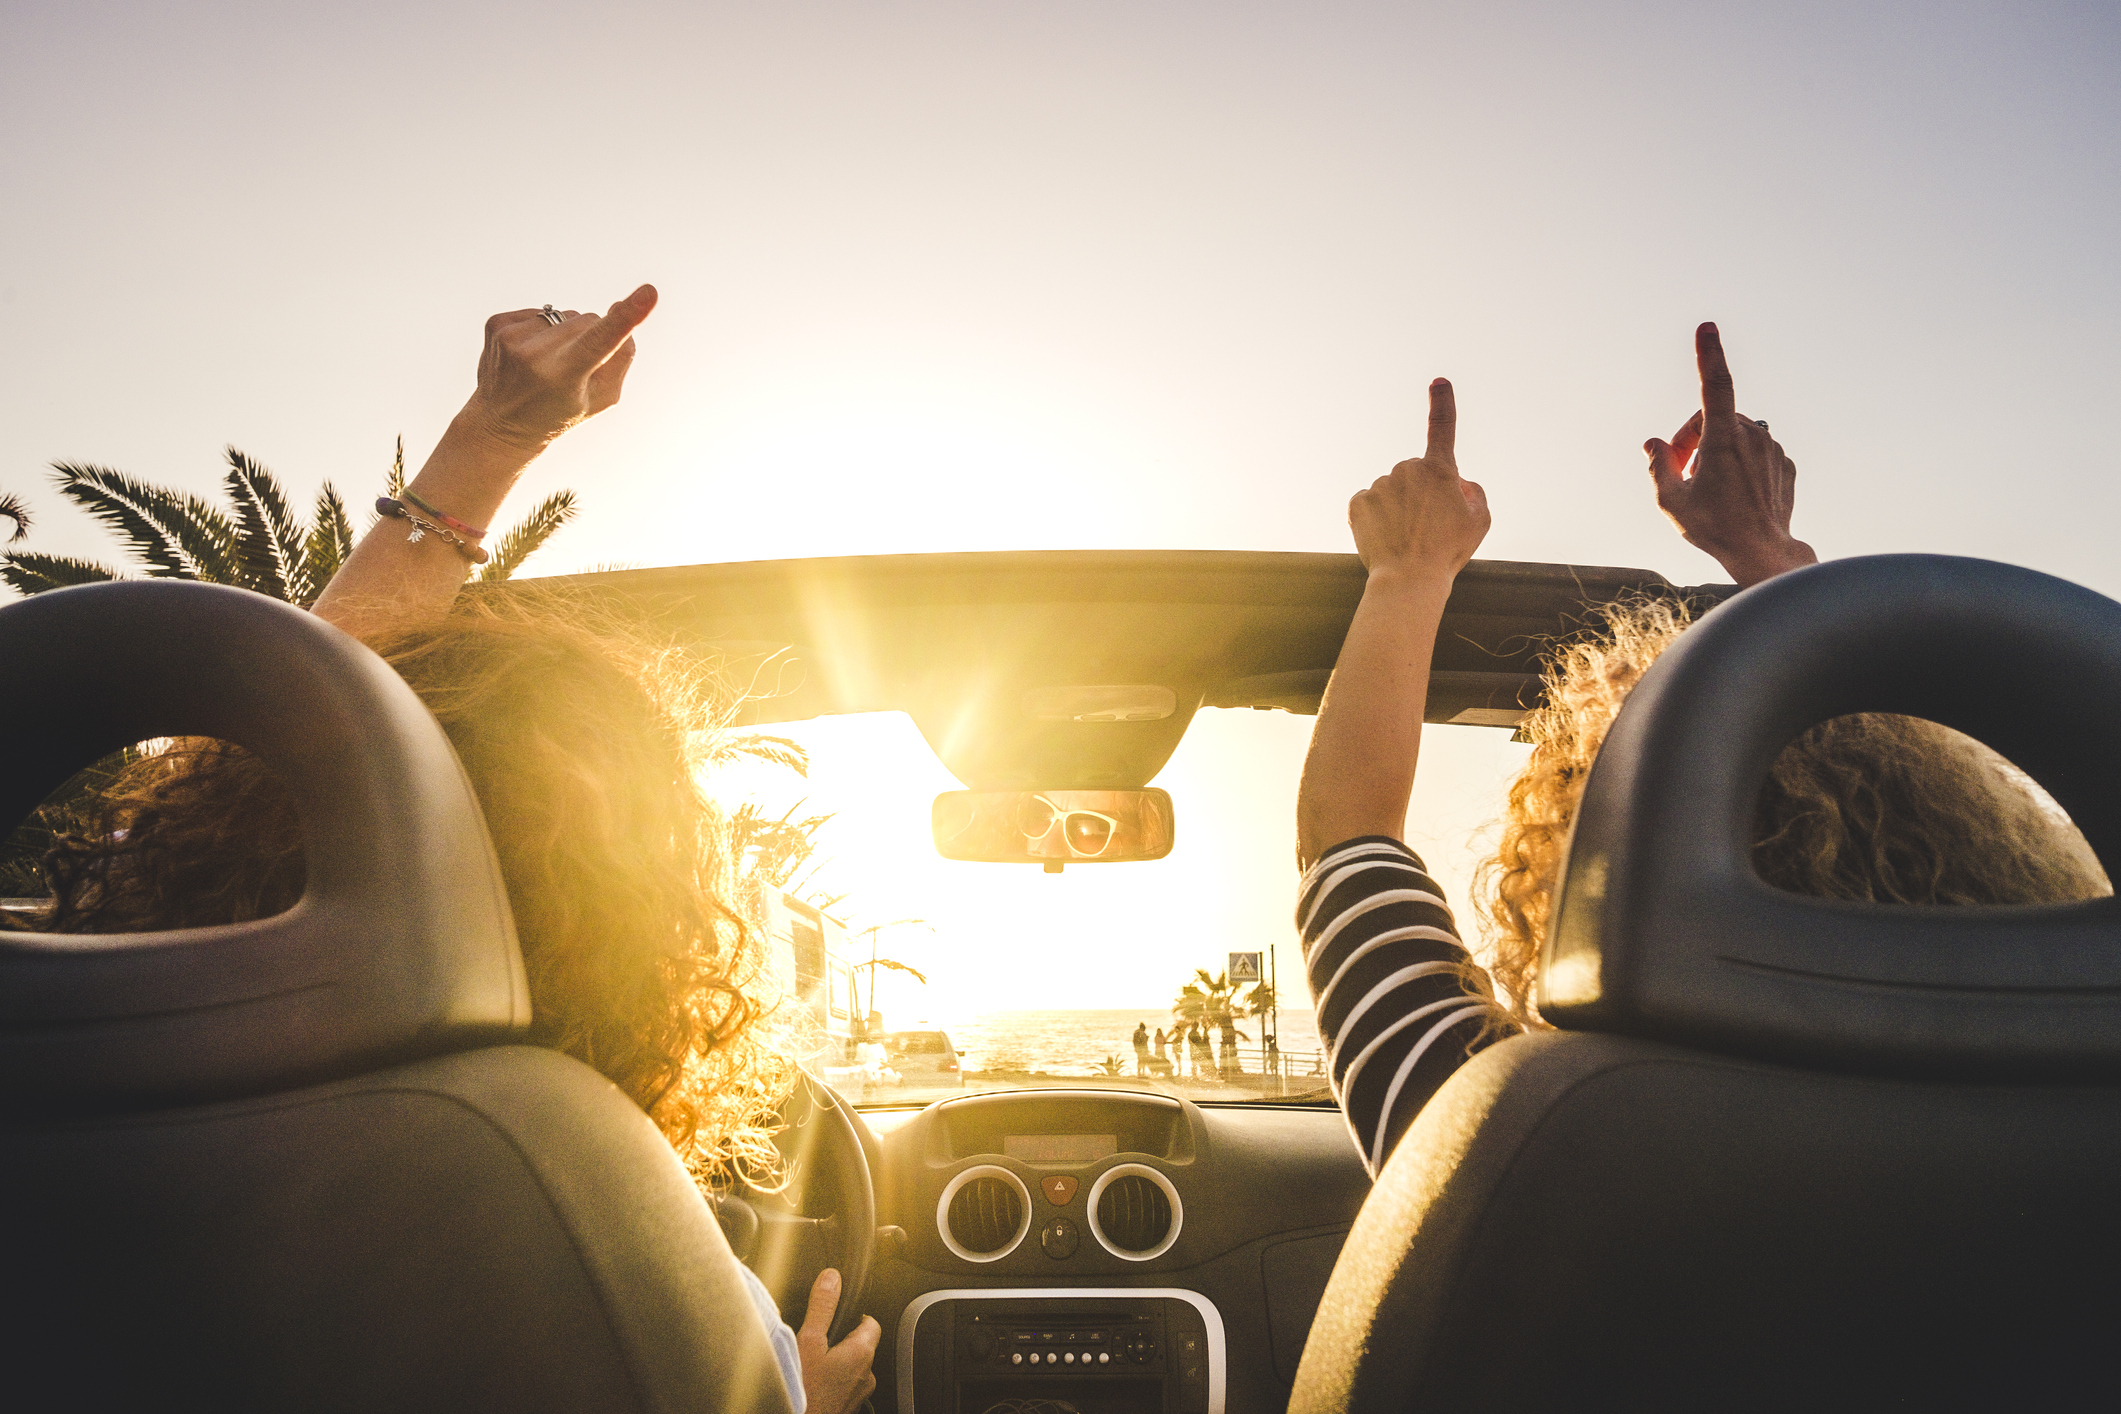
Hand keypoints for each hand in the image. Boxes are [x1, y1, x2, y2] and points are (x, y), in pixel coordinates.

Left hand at [461, 283, 658, 452]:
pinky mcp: (496, 323)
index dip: (627, 316)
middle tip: (573, 369)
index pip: (601, 340)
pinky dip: (543, 329)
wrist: (499, 424)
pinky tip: (529, 354)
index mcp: (564, 377)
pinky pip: (540, 312)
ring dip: (566, 333)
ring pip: (565, 314)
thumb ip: (621, 357)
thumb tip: (618, 310)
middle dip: (592, 336)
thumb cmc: (560, 412)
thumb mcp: (602, 399)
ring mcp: (511, 337)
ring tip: (547, 363)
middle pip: (589, 320)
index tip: (649, 292)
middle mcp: (534, 354)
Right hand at [797, 1269, 879, 1413]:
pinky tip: (813, 1381)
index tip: (839, 1316)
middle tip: (819, 1340)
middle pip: (861, 1346)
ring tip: (814, 1362)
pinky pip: (844, 1385)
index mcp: (862, 1353)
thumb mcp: (808, 1341)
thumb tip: (831, 1278)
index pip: (872, 1323)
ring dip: (837, 1362)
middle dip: (842, 1340)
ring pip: (852, 1368)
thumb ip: (822, 1307)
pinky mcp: (847, 1407)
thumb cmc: (804, 1391)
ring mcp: (858, 1394)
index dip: (856, 1316)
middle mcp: (866, 1375)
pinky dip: (832, 1380)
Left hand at [1348, 378, 1490, 586]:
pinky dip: (1376, 519)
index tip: (1438, 381)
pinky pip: (1369, 504)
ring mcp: (1380, 484)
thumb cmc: (1448, 551)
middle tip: (1428, 527)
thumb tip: (1457, 484)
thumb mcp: (1480, 521)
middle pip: (1414, 475)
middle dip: (1420, 494)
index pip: (1442, 428)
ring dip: (1398, 509)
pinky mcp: (1358, 503)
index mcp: (1439, 470)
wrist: (1409, 579)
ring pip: (1391, 492)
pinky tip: (1385, 538)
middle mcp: (1407, 469)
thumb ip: (1474, 493)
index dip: (1442, 403)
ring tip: (1407, 538)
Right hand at [1645, 323, 1817, 587]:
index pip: (1716, 385)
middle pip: (1713, 419)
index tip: (1707, 327)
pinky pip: (1756, 453)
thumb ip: (1658, 465)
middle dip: (1692, 438)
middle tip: (1679, 471)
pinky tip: (1731, 492)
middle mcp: (1753, 436)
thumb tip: (1653, 444)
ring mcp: (1772, 450)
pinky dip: (1739, 463)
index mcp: (1724, 439)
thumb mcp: (1670, 500)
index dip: (1709, 354)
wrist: (1763, 553)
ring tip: (1705, 486)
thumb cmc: (1714, 528)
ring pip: (1735, 434)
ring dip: (1715, 450)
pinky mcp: (1784, 465)